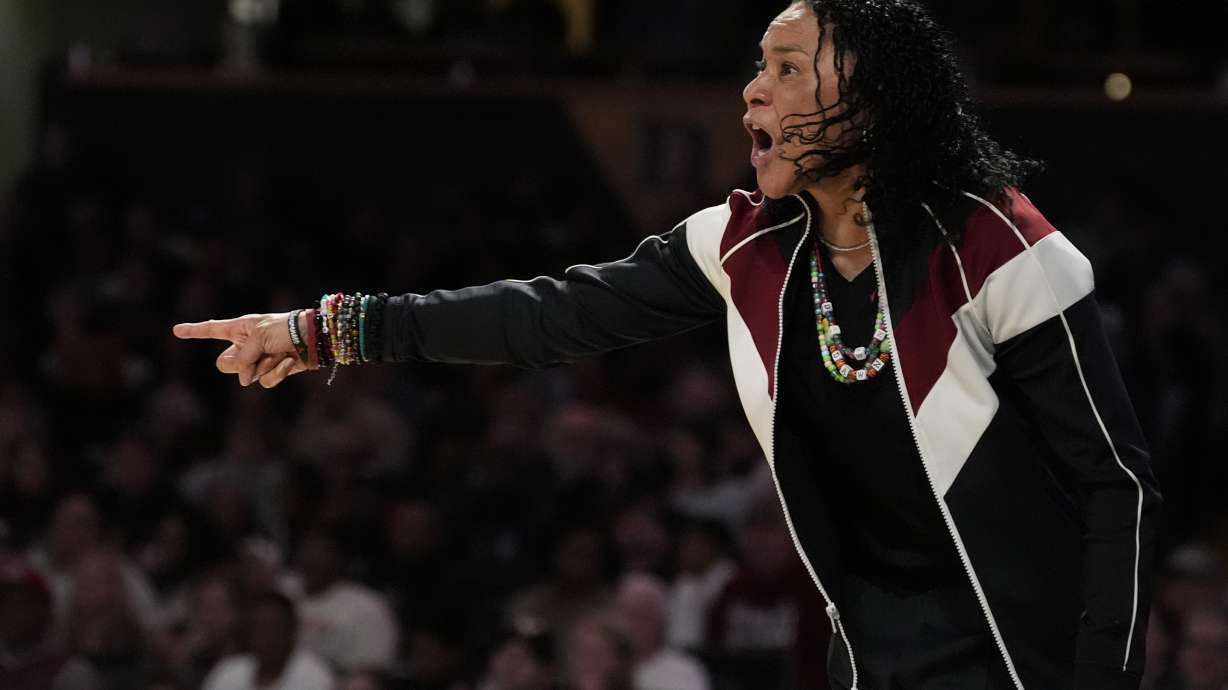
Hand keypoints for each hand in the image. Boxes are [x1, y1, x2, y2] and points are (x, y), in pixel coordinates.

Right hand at [172, 312, 310, 387]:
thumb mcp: (258, 337)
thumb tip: (243, 380)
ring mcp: (258, 360)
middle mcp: (245, 345)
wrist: (314, 338)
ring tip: (279, 354)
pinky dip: (277, 373)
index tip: (176, 330)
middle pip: (225, 364)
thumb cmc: (286, 329)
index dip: (194, 331)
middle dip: (241, 363)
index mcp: (239, 328)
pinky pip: (265, 381)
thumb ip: (243, 357)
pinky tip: (289, 362)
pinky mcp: (272, 371)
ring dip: (265, 366)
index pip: (212, 330)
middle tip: (259, 353)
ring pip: (246, 376)